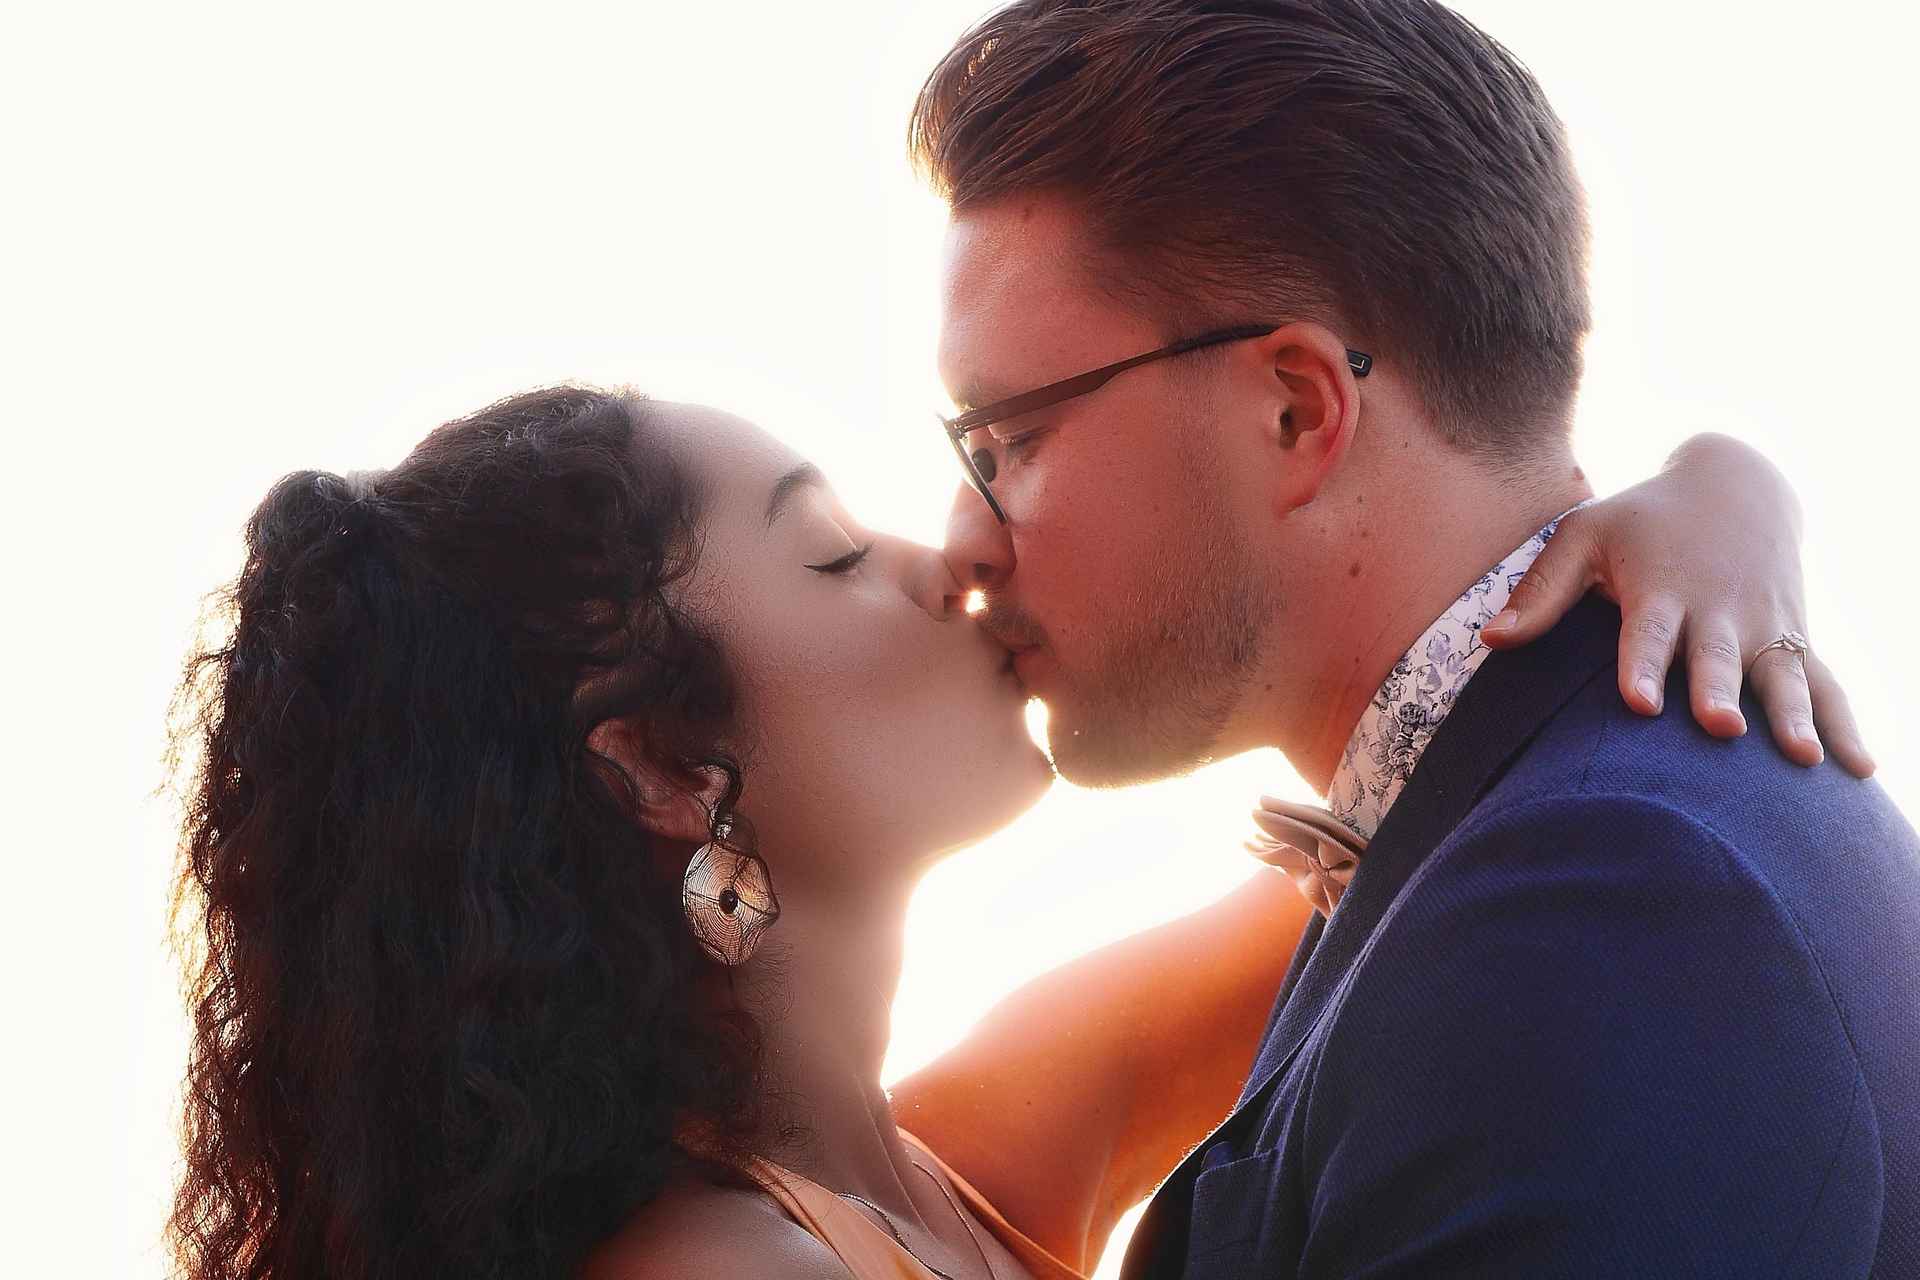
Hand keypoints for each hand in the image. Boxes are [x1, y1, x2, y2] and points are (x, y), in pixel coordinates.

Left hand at [1480, 433, 1872, 776]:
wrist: (1737, 482)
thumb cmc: (1643, 518)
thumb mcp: (1585, 534)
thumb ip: (1541, 591)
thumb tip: (1490, 641)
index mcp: (1661, 589)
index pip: (1648, 633)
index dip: (1643, 666)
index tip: (1639, 703)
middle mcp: (1717, 611)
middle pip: (1716, 658)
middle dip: (1718, 692)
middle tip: (1721, 727)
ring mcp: (1762, 627)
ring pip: (1778, 675)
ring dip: (1790, 715)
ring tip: (1803, 759)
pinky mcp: (1793, 640)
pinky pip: (1824, 684)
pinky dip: (1843, 723)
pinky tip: (1859, 769)